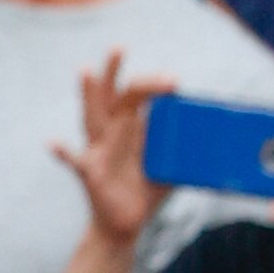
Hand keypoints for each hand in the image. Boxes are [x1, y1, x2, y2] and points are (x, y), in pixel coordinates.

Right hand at [52, 50, 175, 244]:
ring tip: (86, 70)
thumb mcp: (172, 166)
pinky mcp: (90, 174)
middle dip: (114, 72)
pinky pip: (74, 162)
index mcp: (129, 129)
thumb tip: (220, 136)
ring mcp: (98, 152)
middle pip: (110, 97)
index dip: (153, 85)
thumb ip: (189, 148)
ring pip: (91, 118)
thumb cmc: (146, 192)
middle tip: (119, 46)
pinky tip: (53, 143)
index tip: (174, 81)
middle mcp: (110, 135)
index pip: (137, 97)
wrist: (125, 225)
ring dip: (89, 94)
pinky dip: (62, 152)